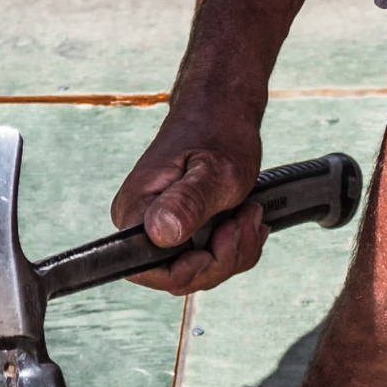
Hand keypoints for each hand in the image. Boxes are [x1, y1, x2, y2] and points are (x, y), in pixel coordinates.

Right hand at [113, 100, 265, 294]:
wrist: (222, 109)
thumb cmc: (218, 130)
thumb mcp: (216, 170)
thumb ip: (189, 203)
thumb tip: (161, 233)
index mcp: (136, 212)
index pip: (151, 272)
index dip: (193, 269)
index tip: (222, 236)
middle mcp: (141, 225)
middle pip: (180, 277)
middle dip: (224, 257)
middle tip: (246, 216)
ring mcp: (161, 228)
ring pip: (201, 270)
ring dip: (236, 248)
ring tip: (250, 211)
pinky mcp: (181, 229)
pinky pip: (210, 258)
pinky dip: (237, 244)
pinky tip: (247, 217)